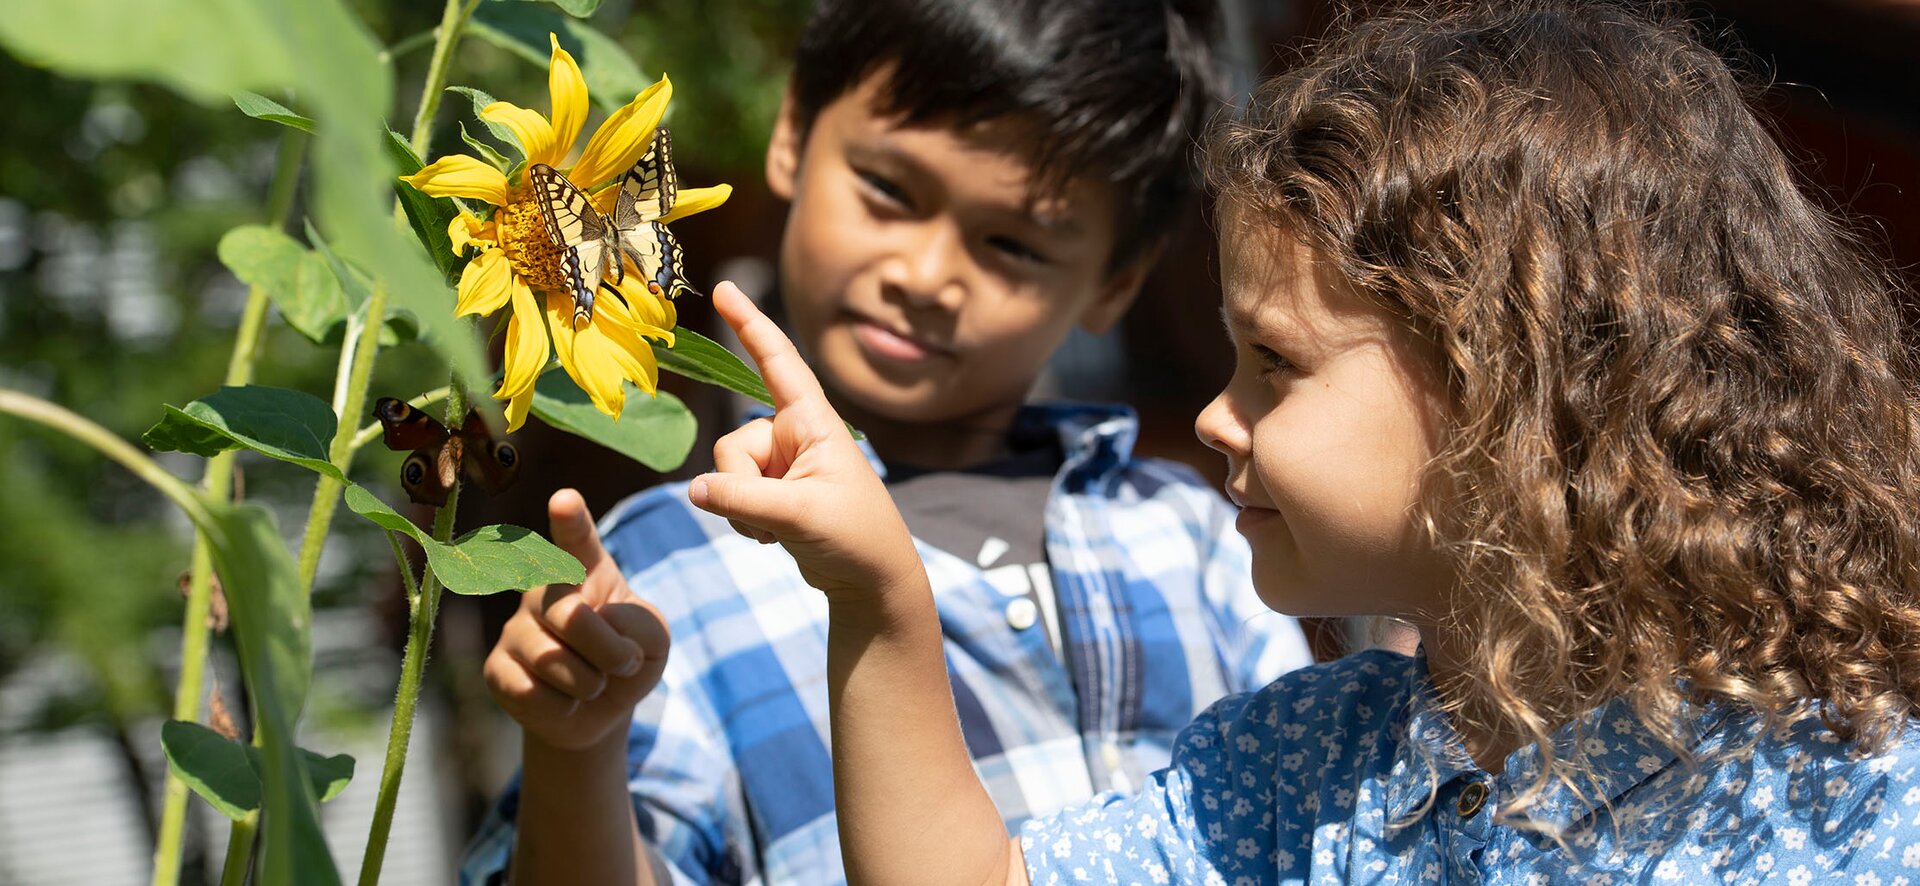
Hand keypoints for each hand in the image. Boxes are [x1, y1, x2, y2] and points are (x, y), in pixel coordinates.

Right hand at [483, 489, 669, 750]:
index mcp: (585, 571)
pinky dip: (563, 707)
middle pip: (571, 615)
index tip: (565, 500)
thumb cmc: (628, 660)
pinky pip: (531, 692)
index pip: (577, 541)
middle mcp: (543, 590)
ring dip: (589, 683)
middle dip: (608, 651)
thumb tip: (592, 621)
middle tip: (623, 663)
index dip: (571, 521)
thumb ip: (636, 624)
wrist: (602, 711)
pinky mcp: (496, 669)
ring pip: (552, 660)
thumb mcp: (652, 639)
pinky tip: (563, 700)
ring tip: (592, 683)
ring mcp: (515, 628)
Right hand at [688, 282, 921, 602]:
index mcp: (815, 423)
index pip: (779, 363)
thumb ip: (744, 499)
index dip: (751, 324)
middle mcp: (794, 435)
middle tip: (779, 516)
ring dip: (743, 508)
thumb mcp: (801, 516)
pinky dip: (744, 519)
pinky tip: (776, 537)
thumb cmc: (856, 538)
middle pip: (733, 444)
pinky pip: (731, 495)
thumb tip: (694, 488)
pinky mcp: (772, 491)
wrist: (872, 582)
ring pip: (726, 472)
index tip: (725, 288)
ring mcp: (781, 464)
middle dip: (741, 484)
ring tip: (784, 529)